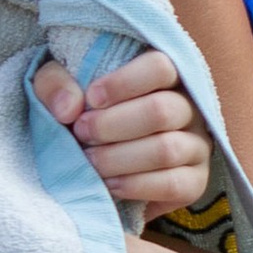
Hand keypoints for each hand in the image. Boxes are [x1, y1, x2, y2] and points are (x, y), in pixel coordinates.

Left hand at [34, 50, 213, 216]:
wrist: (93, 169)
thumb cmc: (84, 118)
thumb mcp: (61, 91)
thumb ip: (55, 86)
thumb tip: (68, 107)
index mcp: (165, 76)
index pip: (160, 67)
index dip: (124, 83)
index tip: (91, 99)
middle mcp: (190, 108)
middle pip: (162, 110)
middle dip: (112, 125)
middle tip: (81, 134)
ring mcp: (197, 146)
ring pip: (167, 149)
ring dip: (119, 158)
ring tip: (89, 162)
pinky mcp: (195, 182)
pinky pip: (174, 184)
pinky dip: (136, 185)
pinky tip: (109, 185)